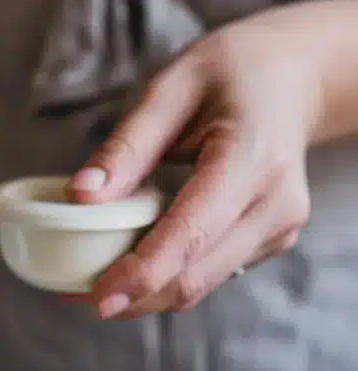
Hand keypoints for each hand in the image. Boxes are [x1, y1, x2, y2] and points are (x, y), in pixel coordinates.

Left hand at [67, 10, 318, 317]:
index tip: (97, 297)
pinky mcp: (270, 240)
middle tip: (77, 297)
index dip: (142, 273)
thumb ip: (126, 146)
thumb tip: (79, 195)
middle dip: (135, 296)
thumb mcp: (170, 89)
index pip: (192, 232)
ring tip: (93, 287)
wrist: (292, 77)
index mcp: (252, 158)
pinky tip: (132, 266)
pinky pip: (211, 272)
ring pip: (201, 284)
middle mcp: (275, 203)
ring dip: (146, 296)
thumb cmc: (227, 73)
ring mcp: (278, 228)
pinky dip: (168, 278)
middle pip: (195, 274)